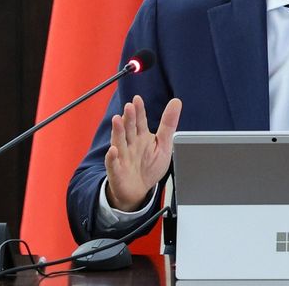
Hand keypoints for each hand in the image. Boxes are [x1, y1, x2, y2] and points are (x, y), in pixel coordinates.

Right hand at [104, 95, 181, 210]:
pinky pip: (113, 163)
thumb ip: (168, 124)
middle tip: (129, 106)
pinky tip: (114, 150)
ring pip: (119, 142)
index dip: (139, 110)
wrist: (138, 190)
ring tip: (117, 120)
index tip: (137, 99)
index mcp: (141, 137)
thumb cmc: (149, 166)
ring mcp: (122, 156)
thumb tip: (176, 102)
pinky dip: (112, 157)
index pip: (140, 121)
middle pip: (129, 129)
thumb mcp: (163, 144)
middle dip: (129, 118)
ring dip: (118, 131)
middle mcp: (130, 144)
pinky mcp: (117, 171)